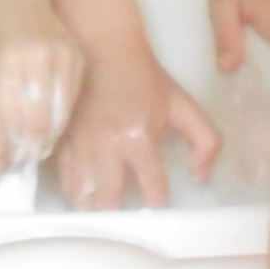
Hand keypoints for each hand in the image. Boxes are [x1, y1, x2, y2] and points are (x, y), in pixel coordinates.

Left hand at [0, 0, 79, 158]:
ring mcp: (65, 55)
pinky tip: (46, 134)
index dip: (8, 145)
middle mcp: (42, 56)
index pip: (13, 117)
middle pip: (40, 120)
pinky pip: (71, 99)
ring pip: (60, 113)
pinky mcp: (79, 57)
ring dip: (47, 138)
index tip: (2, 162)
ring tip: (31, 154)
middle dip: (28, 148)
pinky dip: (59, 120)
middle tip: (17, 164)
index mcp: (10, 57)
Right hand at [54, 45, 218, 210]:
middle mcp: (109, 145)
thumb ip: (205, 141)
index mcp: (140, 137)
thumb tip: (202, 176)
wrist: (104, 48)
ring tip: (102, 219)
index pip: (152, 187)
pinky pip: (65, 178)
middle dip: (119, 214)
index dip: (158, 199)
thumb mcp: (184, 105)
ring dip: (93, 209)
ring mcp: (82, 144)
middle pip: (110, 198)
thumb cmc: (146, 79)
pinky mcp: (63, 140)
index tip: (158, 200)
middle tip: (126, 220)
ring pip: (83, 194)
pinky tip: (82, 200)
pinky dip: (74, 193)